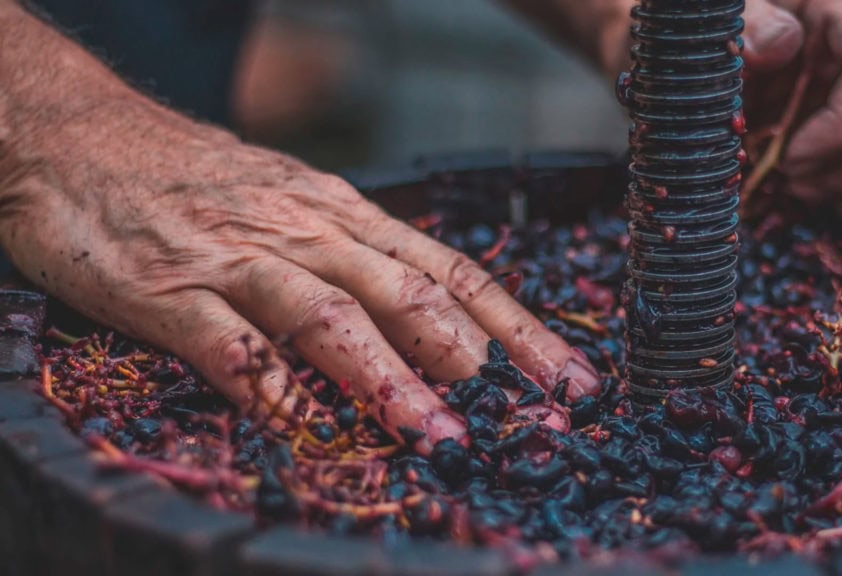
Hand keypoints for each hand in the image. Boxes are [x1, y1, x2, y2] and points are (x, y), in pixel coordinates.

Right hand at [0, 98, 599, 453]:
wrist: (81, 137)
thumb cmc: (200, 180)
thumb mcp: (297, 205)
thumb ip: (358, 257)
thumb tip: (437, 318)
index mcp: (345, 216)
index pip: (450, 271)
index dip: (515, 326)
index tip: (566, 377)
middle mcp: (308, 232)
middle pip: (408, 292)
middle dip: (472, 355)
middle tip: (521, 416)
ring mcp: (239, 259)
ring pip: (329, 314)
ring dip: (385, 375)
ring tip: (433, 431)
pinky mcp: (170, 289)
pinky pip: (226, 341)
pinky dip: (265, 383)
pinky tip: (296, 422)